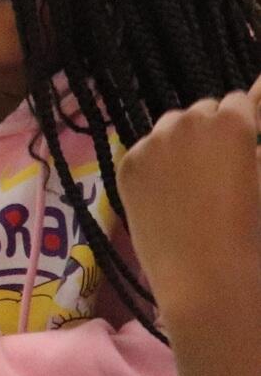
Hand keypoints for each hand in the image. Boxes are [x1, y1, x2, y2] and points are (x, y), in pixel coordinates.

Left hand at [119, 76, 260, 316]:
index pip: (238, 101)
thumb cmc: (254, 234)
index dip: (245, 125)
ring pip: (172, 126)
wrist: (208, 282)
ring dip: (185, 142)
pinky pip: (146, 149)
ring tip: (197, 183)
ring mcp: (151, 140)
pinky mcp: (127, 163)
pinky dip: (158, 162)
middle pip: (203, 110)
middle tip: (222, 170)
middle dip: (214, 131)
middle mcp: (187, 121)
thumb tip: (257, 93)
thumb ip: (255, 149)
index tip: (246, 147)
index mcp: (231, 121)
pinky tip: (171, 195)